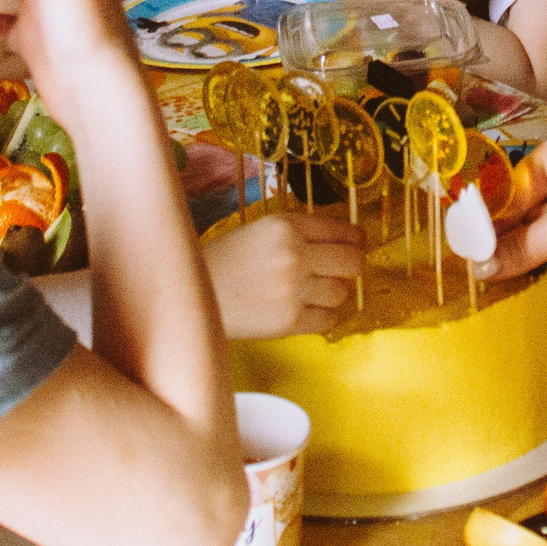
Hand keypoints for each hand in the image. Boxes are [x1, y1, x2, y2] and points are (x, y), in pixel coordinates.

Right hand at [202, 210, 365, 338]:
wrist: (190, 295)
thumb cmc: (226, 259)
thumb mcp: (261, 230)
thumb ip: (300, 232)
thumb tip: (346, 240)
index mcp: (287, 225)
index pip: (344, 231)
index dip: (356, 240)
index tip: (356, 245)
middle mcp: (294, 254)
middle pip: (353, 262)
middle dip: (350, 267)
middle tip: (338, 272)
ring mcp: (293, 289)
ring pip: (342, 292)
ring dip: (331, 293)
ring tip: (308, 292)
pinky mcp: (288, 321)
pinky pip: (328, 319)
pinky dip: (320, 316)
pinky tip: (302, 310)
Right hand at [479, 121, 546, 286]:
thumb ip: (519, 248)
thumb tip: (479, 267)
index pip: (516, 181)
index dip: (494, 215)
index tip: (468, 244)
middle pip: (532, 201)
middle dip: (511, 233)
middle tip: (479, 262)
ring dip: (532, 246)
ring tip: (499, 271)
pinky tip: (532, 273)